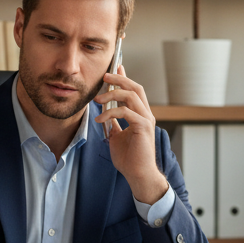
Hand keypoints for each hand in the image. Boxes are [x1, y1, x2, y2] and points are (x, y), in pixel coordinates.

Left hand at [94, 65, 168, 204]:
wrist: (138, 174)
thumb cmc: (129, 158)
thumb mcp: (117, 136)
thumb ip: (114, 123)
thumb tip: (105, 113)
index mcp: (141, 115)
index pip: (134, 90)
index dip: (125, 78)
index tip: (115, 67)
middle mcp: (146, 114)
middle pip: (135, 88)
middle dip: (119, 79)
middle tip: (104, 76)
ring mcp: (146, 119)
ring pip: (131, 96)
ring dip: (112, 94)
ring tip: (97, 99)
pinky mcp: (143, 127)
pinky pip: (126, 112)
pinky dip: (110, 112)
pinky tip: (100, 119)